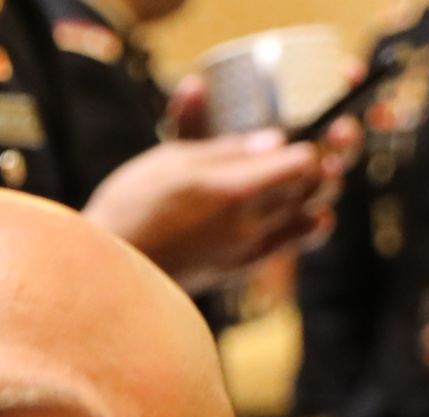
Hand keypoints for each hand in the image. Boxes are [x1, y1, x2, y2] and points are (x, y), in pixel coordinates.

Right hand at [86, 123, 349, 285]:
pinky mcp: (239, 269)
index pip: (303, 162)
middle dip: (320, 163)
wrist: (108, 274)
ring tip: (307, 175)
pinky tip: (312, 217)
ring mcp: (247, 251)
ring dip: (314, 192)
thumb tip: (275, 140)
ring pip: (305, 216)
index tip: (300, 130)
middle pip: (310, 188)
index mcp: (235, 190)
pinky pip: (289, 246)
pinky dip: (306, 227)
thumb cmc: (130, 210)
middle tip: (317, 146)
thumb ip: (226, 149)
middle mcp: (249, 225)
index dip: (309, 141)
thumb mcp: (172, 161)